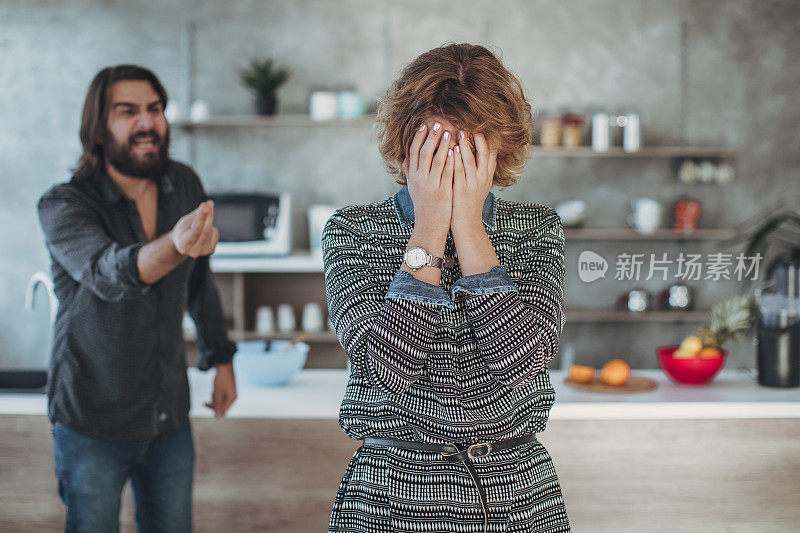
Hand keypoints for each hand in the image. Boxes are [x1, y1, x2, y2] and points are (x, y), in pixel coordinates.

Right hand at [170, 200, 219, 257]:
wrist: (183, 244)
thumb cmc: (183, 230)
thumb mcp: (186, 221)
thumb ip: (197, 214)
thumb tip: (208, 204)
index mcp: (183, 245)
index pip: (195, 230)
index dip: (200, 217)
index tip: (204, 206)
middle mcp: (193, 252)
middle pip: (205, 231)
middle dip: (208, 216)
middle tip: (209, 204)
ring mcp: (203, 252)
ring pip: (210, 232)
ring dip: (210, 220)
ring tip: (206, 212)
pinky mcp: (210, 250)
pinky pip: (215, 234)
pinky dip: (212, 228)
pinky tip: (205, 228)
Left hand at [205, 361, 236, 417]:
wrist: (224, 366)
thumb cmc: (221, 379)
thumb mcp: (217, 393)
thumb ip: (217, 405)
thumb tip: (217, 417)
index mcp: (232, 399)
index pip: (224, 411)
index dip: (215, 411)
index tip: (207, 406)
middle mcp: (232, 397)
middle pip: (222, 407)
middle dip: (213, 404)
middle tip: (204, 402)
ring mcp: (230, 394)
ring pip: (220, 402)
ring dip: (214, 399)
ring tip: (212, 391)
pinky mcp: (227, 390)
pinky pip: (220, 397)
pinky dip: (216, 395)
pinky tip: (214, 389)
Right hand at [402, 121, 454, 235]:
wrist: (429, 226)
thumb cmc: (423, 206)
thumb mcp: (412, 188)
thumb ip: (409, 172)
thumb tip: (405, 157)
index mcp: (412, 177)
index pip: (413, 153)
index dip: (418, 138)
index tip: (424, 126)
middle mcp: (419, 179)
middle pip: (423, 153)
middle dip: (431, 137)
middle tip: (437, 123)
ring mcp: (430, 185)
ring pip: (435, 160)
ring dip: (442, 145)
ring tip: (449, 132)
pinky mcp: (442, 191)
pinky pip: (446, 172)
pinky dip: (450, 160)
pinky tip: (455, 150)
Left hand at [452, 132, 496, 231]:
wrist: (467, 224)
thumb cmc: (469, 203)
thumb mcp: (480, 186)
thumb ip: (481, 170)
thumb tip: (480, 155)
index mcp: (487, 176)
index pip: (492, 153)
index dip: (488, 139)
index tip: (482, 126)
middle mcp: (483, 178)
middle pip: (485, 153)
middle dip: (478, 138)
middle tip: (471, 124)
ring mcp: (473, 183)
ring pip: (471, 159)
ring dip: (465, 144)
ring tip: (460, 131)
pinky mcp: (462, 188)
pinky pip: (459, 170)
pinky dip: (457, 158)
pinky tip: (452, 148)